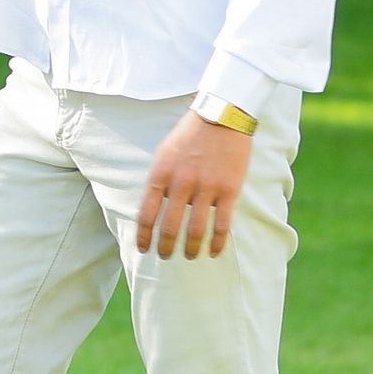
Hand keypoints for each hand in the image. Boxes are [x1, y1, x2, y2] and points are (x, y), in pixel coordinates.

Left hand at [136, 110, 252, 257]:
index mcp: (161, 173)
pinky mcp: (229, 190)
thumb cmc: (190, 135)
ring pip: (195, 230)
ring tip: (189, 256)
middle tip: (165, 257)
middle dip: (165, 247)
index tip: (143, 250)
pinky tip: (214, 252)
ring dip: (190, 249)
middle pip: (169, 227)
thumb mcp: (164, 153)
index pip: (146, 214)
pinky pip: (221, 225)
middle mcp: (181, 183)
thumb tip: (154, 209)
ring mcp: (206, 188)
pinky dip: (217, 242)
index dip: (143, 236)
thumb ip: (159, 181)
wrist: (222, 116)